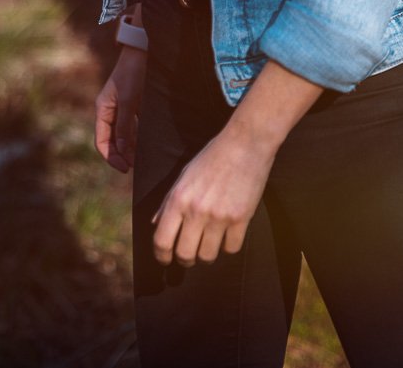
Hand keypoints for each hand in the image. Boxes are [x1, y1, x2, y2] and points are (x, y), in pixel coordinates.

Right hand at [94, 46, 145, 173]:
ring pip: (124, 135)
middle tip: (137, 168)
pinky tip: (148, 144)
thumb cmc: (134, 72)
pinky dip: (139, 137)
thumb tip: (121, 149)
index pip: (102, 141)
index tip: (125, 168)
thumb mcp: (129, 100)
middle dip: (122, 155)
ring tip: (143, 159)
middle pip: (113, 140)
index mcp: (103, 109)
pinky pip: (134, 126)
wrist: (145, 49)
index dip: (111, 157)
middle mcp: (111, 110)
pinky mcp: (135, 104)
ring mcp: (123, 108)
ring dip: (131, 148)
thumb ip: (125, 125)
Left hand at [151, 128, 275, 265]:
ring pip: (208, 256)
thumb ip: (168, 201)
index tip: (165, 259)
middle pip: (185, 254)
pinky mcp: (241, 218)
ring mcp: (220, 216)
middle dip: (185, 260)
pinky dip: (229, 246)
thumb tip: (156, 224)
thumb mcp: (184, 175)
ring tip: (210, 243)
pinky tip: (228, 234)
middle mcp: (197, 210)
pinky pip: (232, 248)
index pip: (162, 240)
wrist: (246, 143)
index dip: (161, 256)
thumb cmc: (212, 157)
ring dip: (207, 254)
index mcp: (179, 199)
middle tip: (190, 255)